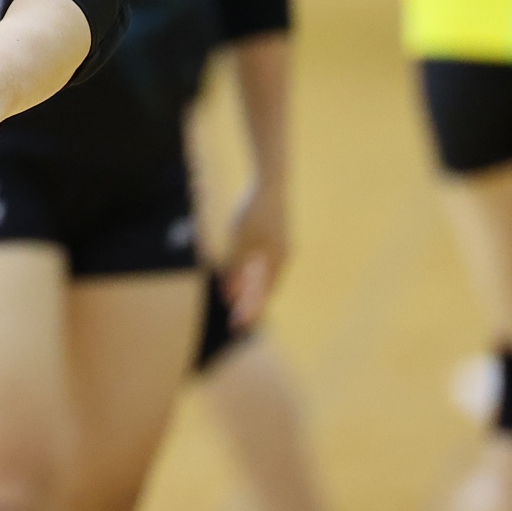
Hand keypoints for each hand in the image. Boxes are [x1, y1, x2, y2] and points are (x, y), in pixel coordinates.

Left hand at [220, 178, 288, 327]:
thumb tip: (229, 294)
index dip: (250, 312)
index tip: (238, 328)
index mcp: (276, 261)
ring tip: (240, 307)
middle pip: (265, 289)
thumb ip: (235, 267)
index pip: (262, 294)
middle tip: (237, 325)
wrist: (270, 182)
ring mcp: (280, 248)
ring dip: (252, 293)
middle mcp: (282, 258)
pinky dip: (254, 276)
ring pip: (265, 278)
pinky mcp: (275, 238)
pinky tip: (243, 279)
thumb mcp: (240, 240)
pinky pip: (264, 265)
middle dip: (251, 307)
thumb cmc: (254, 211)